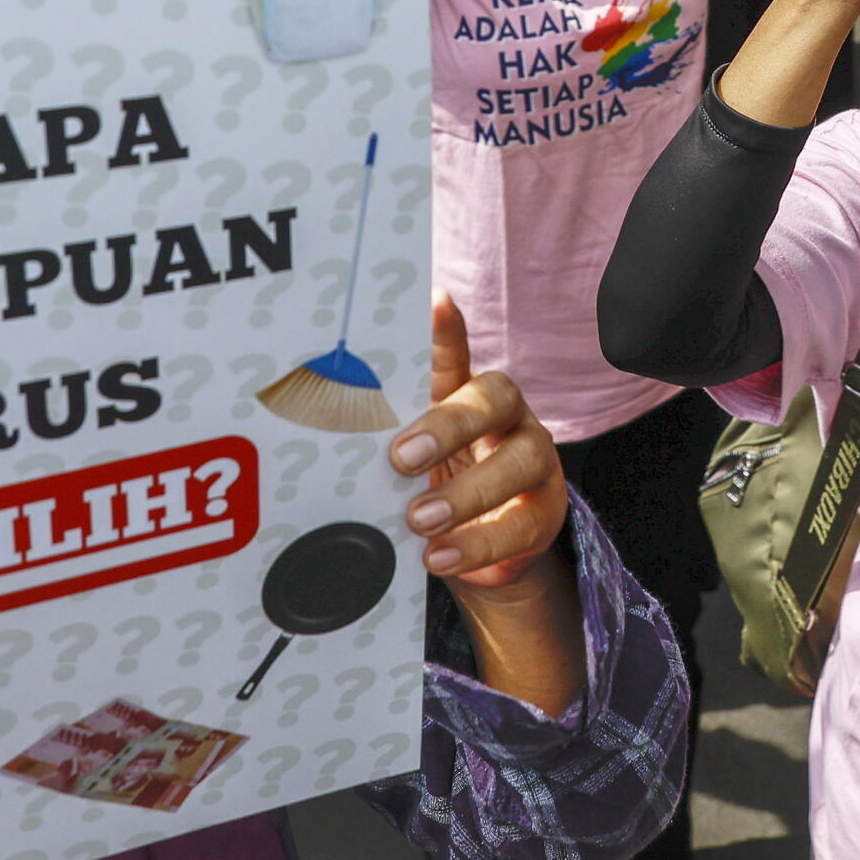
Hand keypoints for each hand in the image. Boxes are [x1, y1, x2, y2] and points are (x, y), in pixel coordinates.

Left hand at [389, 294, 564, 585]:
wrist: (474, 551)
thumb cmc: (429, 488)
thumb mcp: (403, 462)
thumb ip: (380, 444)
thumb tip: (315, 441)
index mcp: (461, 392)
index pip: (454, 353)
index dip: (445, 331)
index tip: (432, 304)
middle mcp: (504, 416)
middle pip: (494, 396)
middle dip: (449, 425)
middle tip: (401, 458)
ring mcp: (532, 460)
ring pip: (522, 458)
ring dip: (468, 491)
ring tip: (419, 520)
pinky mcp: (544, 511)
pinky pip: (522, 523)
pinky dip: (479, 543)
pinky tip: (441, 555)